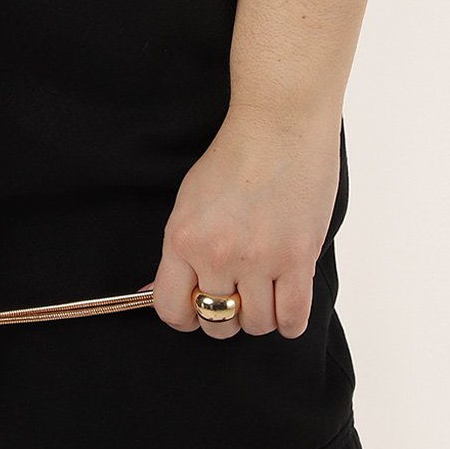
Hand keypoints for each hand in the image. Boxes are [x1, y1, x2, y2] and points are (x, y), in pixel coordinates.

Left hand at [139, 105, 342, 340]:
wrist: (279, 123)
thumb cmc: (236, 155)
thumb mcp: (190, 200)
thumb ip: (178, 250)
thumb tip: (151, 292)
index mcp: (183, 238)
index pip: (172, 310)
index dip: (185, 314)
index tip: (197, 304)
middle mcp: (217, 255)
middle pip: (216, 323)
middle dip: (226, 314)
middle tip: (238, 291)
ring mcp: (259, 260)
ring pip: (256, 325)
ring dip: (261, 314)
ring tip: (266, 285)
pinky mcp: (298, 259)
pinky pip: (292, 320)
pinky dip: (289, 319)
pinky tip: (287, 296)